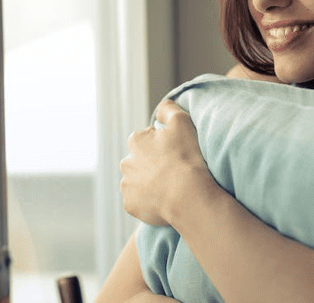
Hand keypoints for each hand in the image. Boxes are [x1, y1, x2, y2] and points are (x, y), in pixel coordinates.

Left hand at [119, 99, 214, 226]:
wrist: (188, 196)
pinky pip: (139, 201)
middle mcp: (126, 162)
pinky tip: (164, 199)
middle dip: (153, 164)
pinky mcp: (131, 205)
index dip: (164, 146)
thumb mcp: (182, 121)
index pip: (148, 140)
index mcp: (136, 141)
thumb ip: (168, 108)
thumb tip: (161, 107)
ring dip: (150, 183)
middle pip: (141, 161)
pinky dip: (149, 201)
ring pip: (138, 181)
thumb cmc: (186, 157)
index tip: (177, 153)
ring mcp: (127, 186)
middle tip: (174, 170)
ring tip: (170, 187)